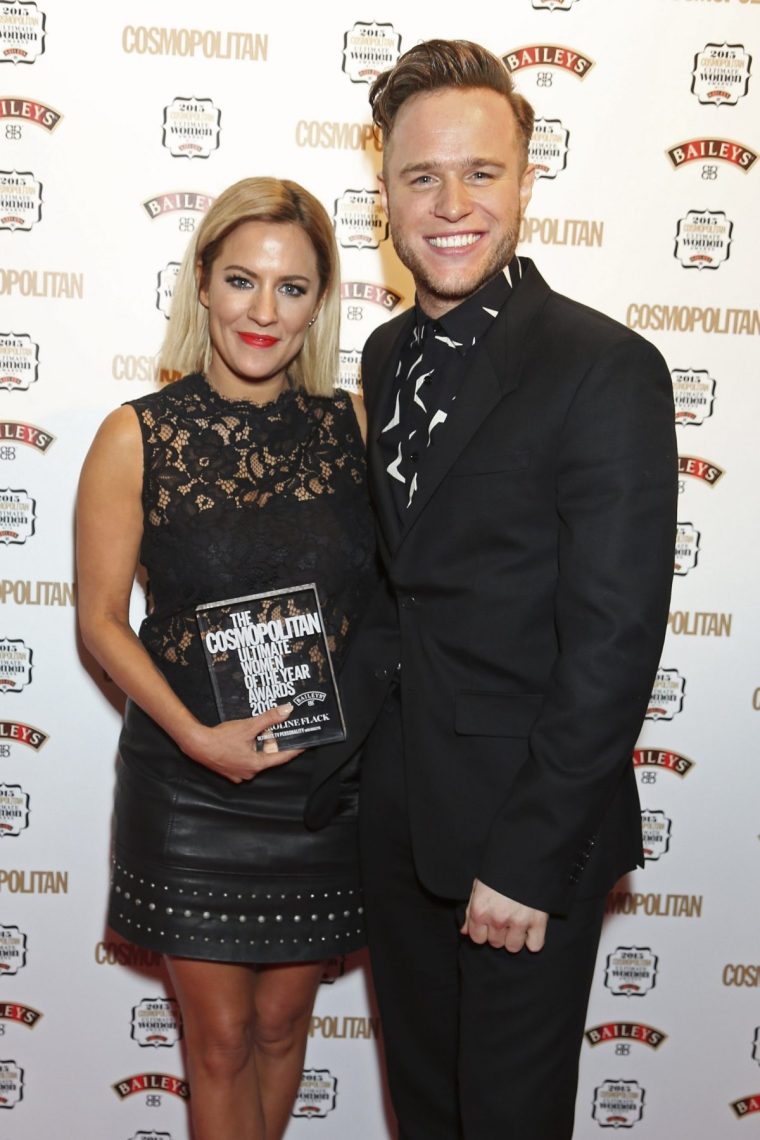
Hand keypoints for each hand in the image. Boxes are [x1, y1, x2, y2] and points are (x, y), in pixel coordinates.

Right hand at [186, 703, 302, 782]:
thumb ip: (269, 719)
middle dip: (271, 744)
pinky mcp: (229, 771)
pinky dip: (247, 751)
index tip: (304, 746)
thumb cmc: (221, 738)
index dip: (294, 750)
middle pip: (268, 757)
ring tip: (256, 734)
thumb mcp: (248, 726)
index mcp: (257, 764)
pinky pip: (244, 761)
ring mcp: (238, 774)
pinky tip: (242, 741)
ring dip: (258, 748)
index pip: (282, 758)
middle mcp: (249, 773)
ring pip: (255, 759)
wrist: (197, 744)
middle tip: (275, 732)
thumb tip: (287, 711)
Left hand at [460, 878, 547, 952]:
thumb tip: (464, 931)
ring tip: (517, 922)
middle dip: (498, 933)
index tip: (489, 923)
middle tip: (505, 917)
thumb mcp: (479, 886)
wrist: (524, 856)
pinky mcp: (538, 921)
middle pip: (495, 943)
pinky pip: (535, 946)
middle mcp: (497, 919)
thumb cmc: (498, 870)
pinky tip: (531, 929)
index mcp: (480, 910)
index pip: (477, 938)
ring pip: (513, 947)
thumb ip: (470, 911)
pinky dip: (534, 940)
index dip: (482, 931)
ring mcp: (518, 922)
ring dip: (515, 937)